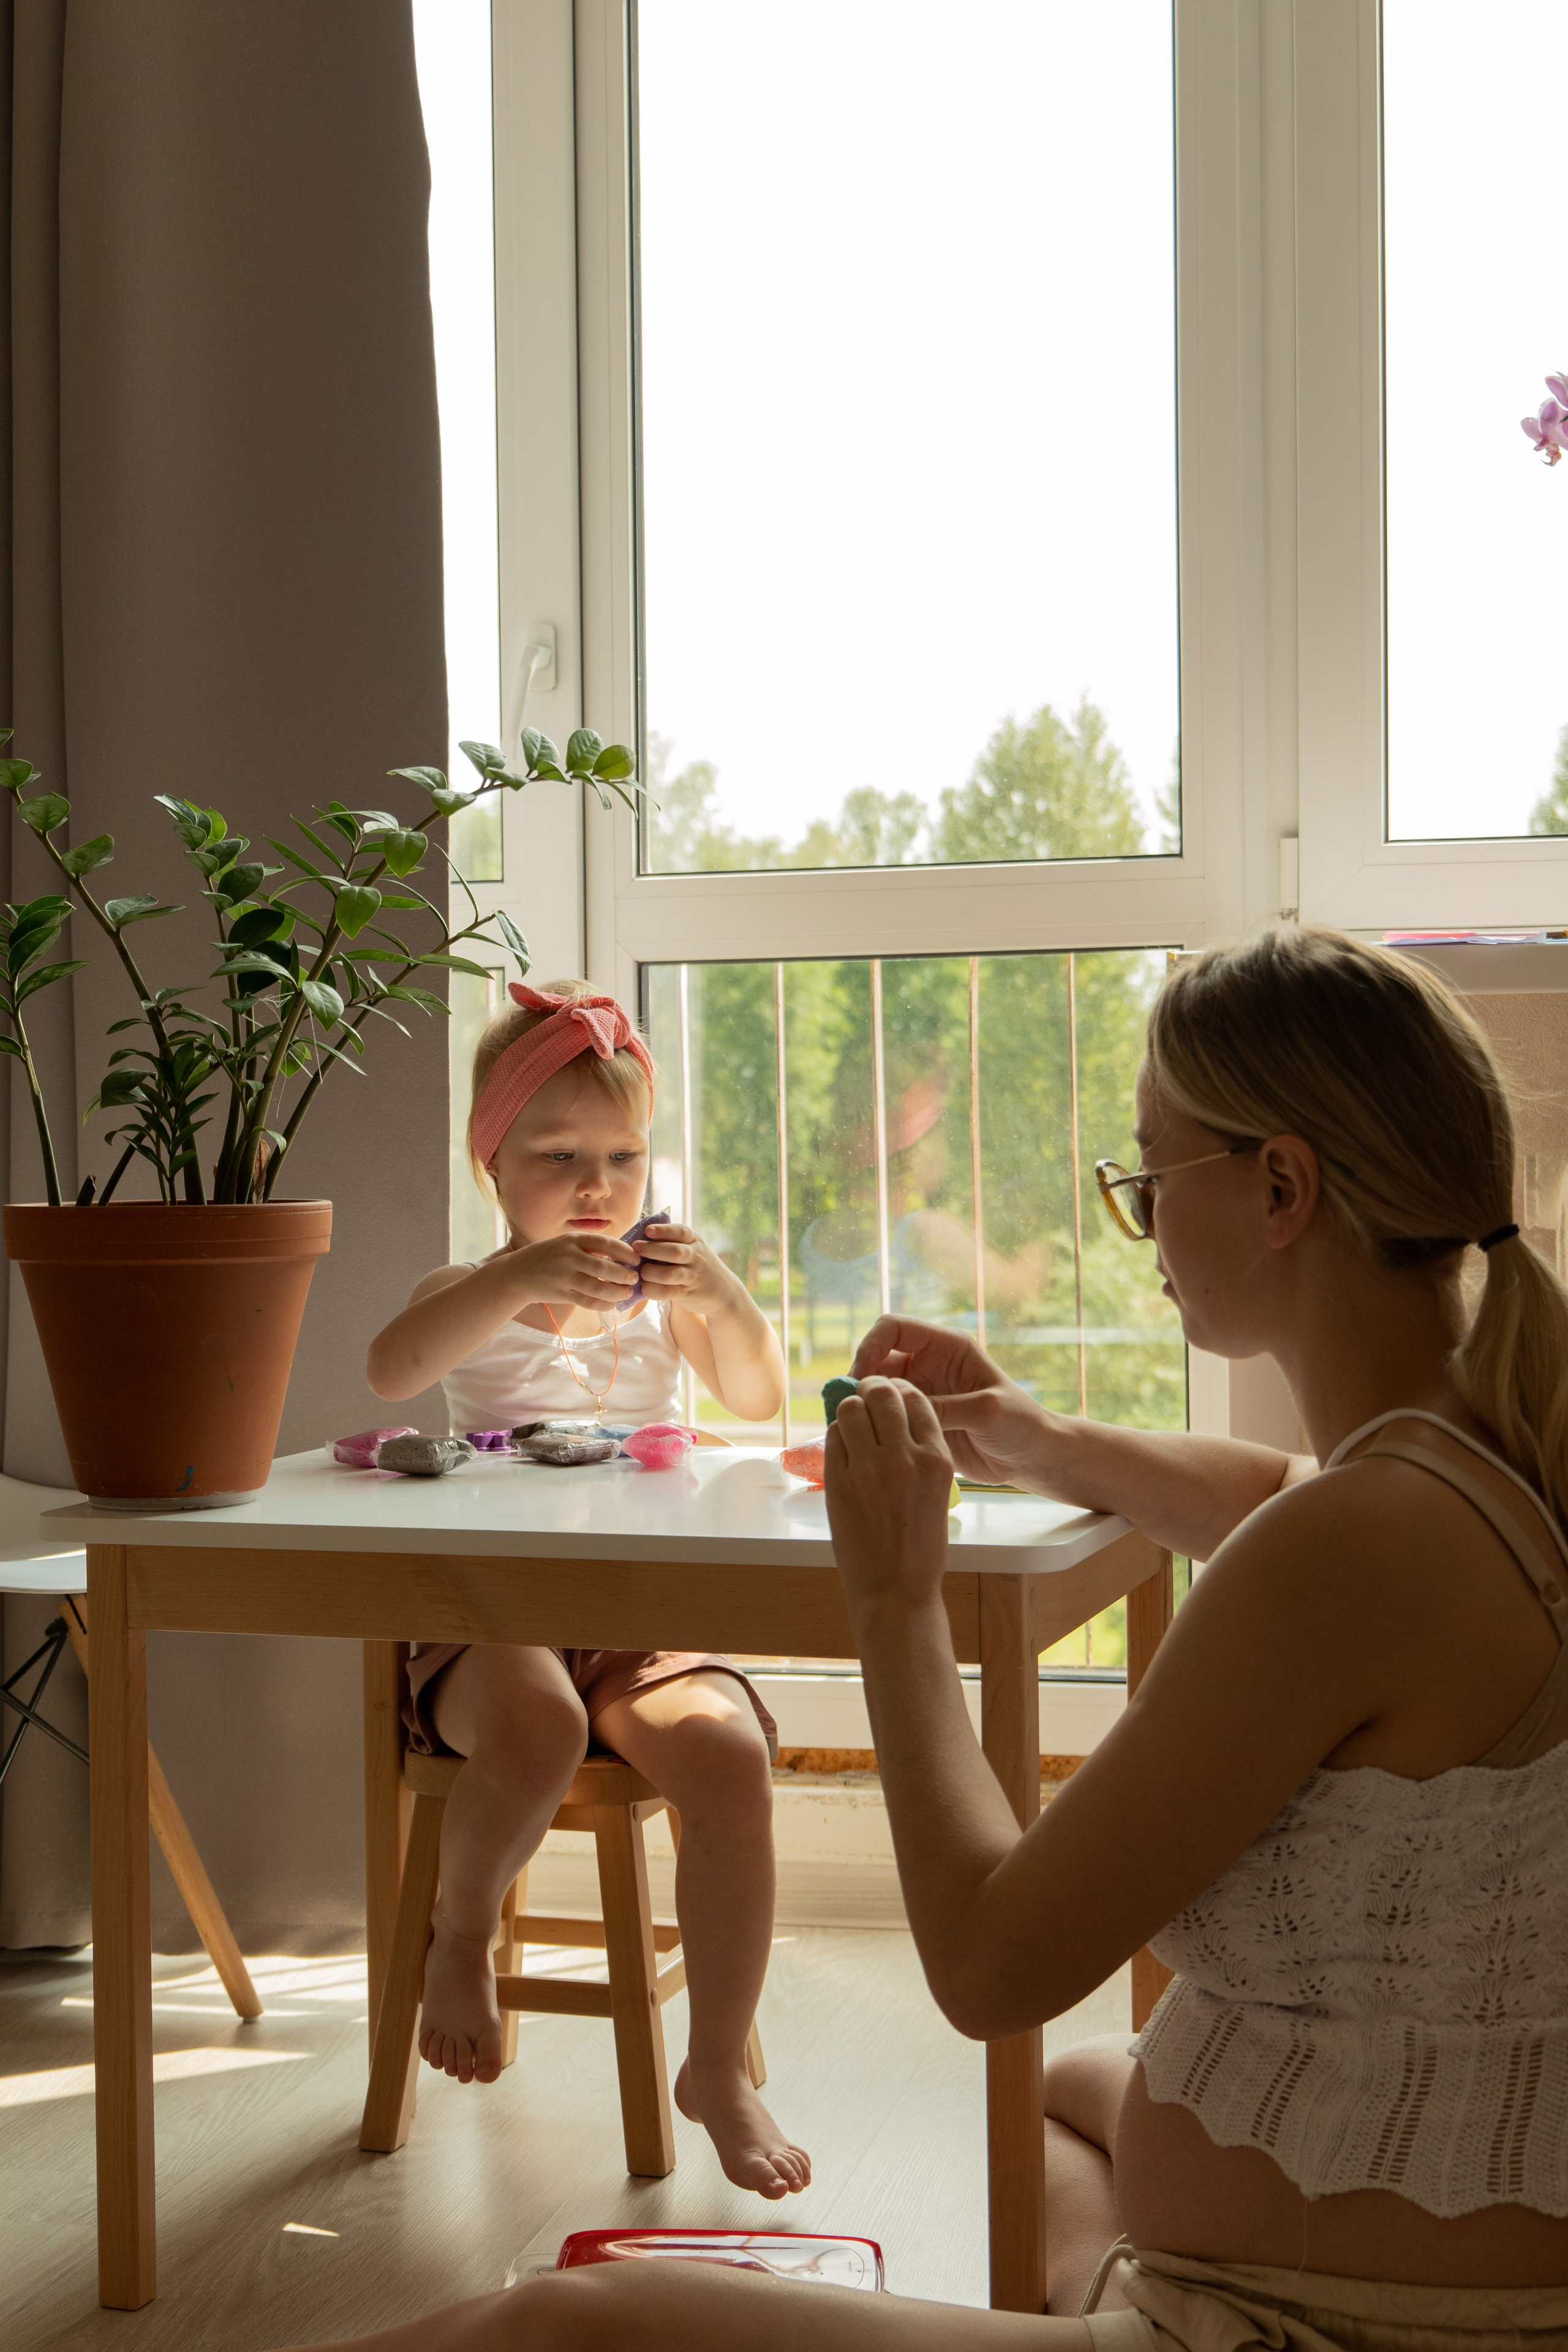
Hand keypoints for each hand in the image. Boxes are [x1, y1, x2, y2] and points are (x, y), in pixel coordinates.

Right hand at [509, 1232, 638, 1313]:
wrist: (517, 1273)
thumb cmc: (548, 1256)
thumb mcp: (566, 1243)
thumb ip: (589, 1247)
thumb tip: (621, 1256)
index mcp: (573, 1239)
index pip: (605, 1243)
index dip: (625, 1251)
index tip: (637, 1259)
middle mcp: (568, 1256)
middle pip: (604, 1267)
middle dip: (624, 1274)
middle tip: (635, 1278)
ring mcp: (564, 1276)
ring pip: (598, 1287)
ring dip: (617, 1292)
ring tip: (626, 1293)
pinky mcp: (561, 1293)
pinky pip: (587, 1301)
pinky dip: (603, 1304)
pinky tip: (612, 1304)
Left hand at [632, 1222, 739, 1316]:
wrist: (724, 1292)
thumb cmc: (697, 1266)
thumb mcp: (693, 1249)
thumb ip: (673, 1242)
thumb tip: (639, 1236)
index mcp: (695, 1241)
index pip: (680, 1232)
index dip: (663, 1230)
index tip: (648, 1230)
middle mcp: (696, 1257)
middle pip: (674, 1251)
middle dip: (652, 1249)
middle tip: (636, 1248)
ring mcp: (693, 1276)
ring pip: (670, 1274)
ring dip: (651, 1272)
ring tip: (640, 1272)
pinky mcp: (687, 1294)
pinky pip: (668, 1292)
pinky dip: (653, 1290)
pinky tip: (644, 1288)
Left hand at [825, 1378, 955, 1617]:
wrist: (895, 1590)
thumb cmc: (920, 1548)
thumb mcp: (938, 1494)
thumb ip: (921, 1455)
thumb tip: (895, 1419)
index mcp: (937, 1459)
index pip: (917, 1399)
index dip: (900, 1390)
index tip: (891, 1393)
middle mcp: (906, 1457)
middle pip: (882, 1394)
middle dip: (872, 1389)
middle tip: (866, 1396)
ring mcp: (870, 1468)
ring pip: (853, 1408)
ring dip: (851, 1408)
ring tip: (852, 1421)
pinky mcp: (839, 1482)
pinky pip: (833, 1437)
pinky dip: (837, 1434)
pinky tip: (843, 1446)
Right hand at [851, 1315, 1052, 1486]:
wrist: (1031, 1457)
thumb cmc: (1020, 1423)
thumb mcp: (987, 1411)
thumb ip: (945, 1407)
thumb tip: (900, 1410)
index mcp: (946, 1347)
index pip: (894, 1328)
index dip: (871, 1345)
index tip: (862, 1376)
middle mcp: (928, 1365)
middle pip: (877, 1359)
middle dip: (860, 1379)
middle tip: (852, 1408)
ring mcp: (920, 1393)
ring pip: (876, 1390)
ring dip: (862, 1404)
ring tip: (855, 1428)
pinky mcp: (916, 1420)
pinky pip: (885, 1417)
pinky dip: (871, 1425)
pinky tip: (865, 1442)